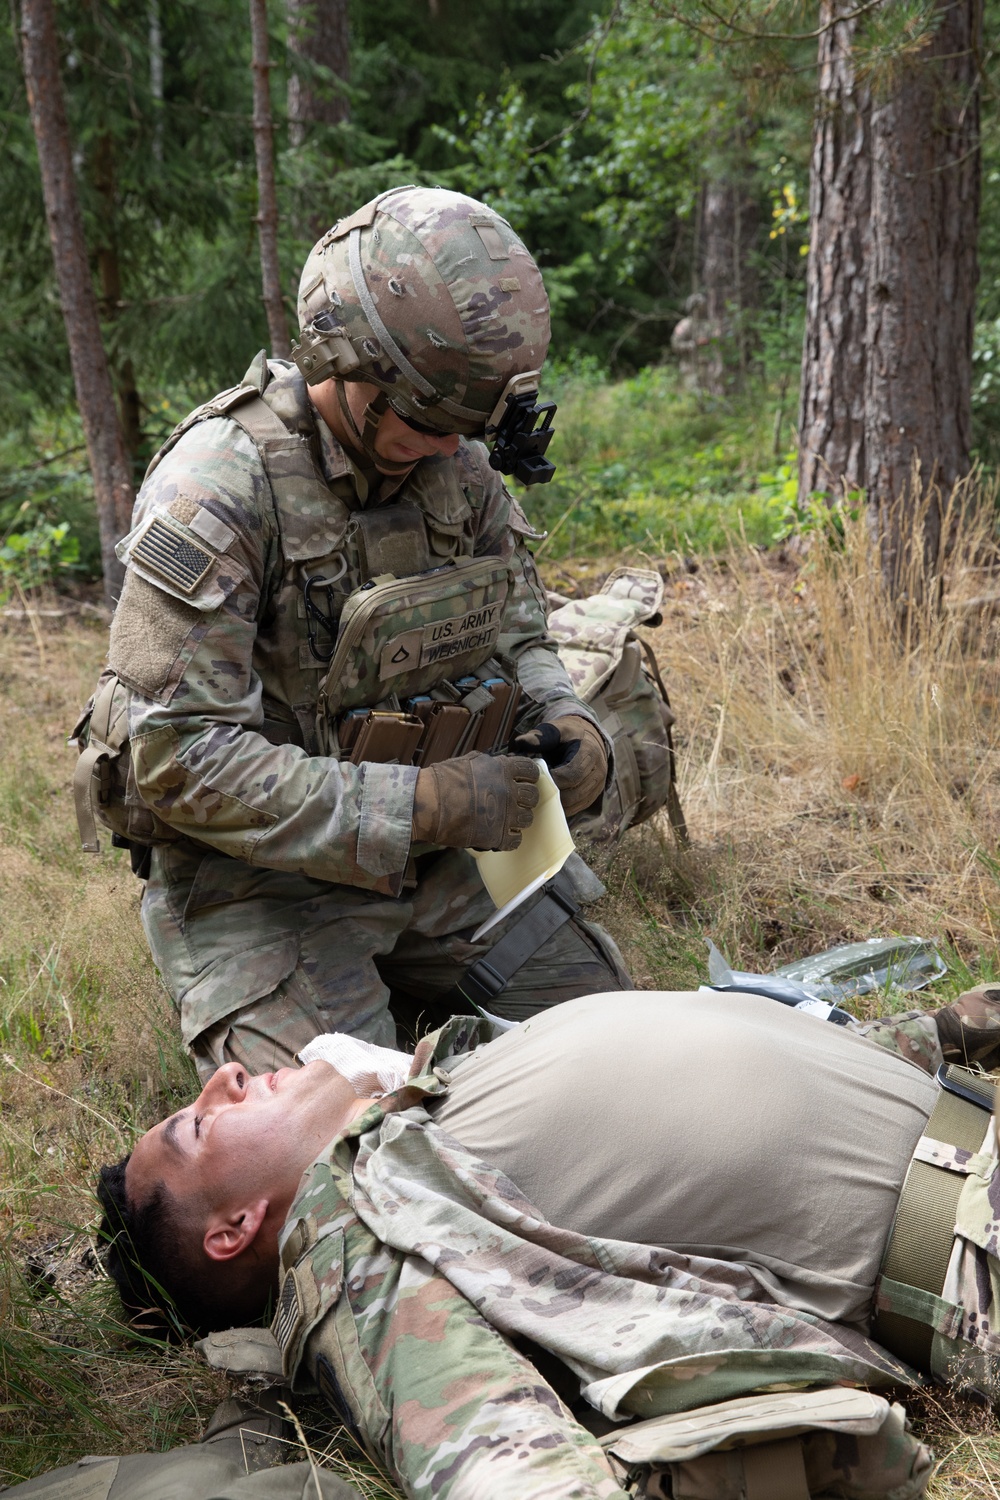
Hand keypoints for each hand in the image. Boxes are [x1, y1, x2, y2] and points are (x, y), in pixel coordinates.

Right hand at [412, 753, 539, 850]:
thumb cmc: (442, 780)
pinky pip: (516, 840)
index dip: (529, 778)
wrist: (427, 804)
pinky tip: (500, 835)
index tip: (523, 782)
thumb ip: (490, 764)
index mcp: (503, 769)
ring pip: (527, 819)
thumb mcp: (469, 761)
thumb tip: (499, 764)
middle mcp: (509, 791)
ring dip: (518, 820)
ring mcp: (506, 815)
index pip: (531, 771)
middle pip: (532, 797)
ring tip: (505, 821)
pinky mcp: (498, 836)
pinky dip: (510, 839)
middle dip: (525, 800)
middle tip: (514, 804)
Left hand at [512, 714, 607, 815]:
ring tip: (539, 795)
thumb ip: (539, 737)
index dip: (552, 780)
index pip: (571, 775)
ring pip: (574, 804)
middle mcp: (598, 771)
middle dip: (550, 794)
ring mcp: (598, 786)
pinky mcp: (594, 796)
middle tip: (533, 790)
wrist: (587, 739)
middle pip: (572, 794)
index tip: (535, 778)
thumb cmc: (568, 735)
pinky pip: (576, 808)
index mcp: (590, 753)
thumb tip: (520, 743)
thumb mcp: (555, 730)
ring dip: (554, 803)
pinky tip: (548, 799)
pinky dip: (561, 807)